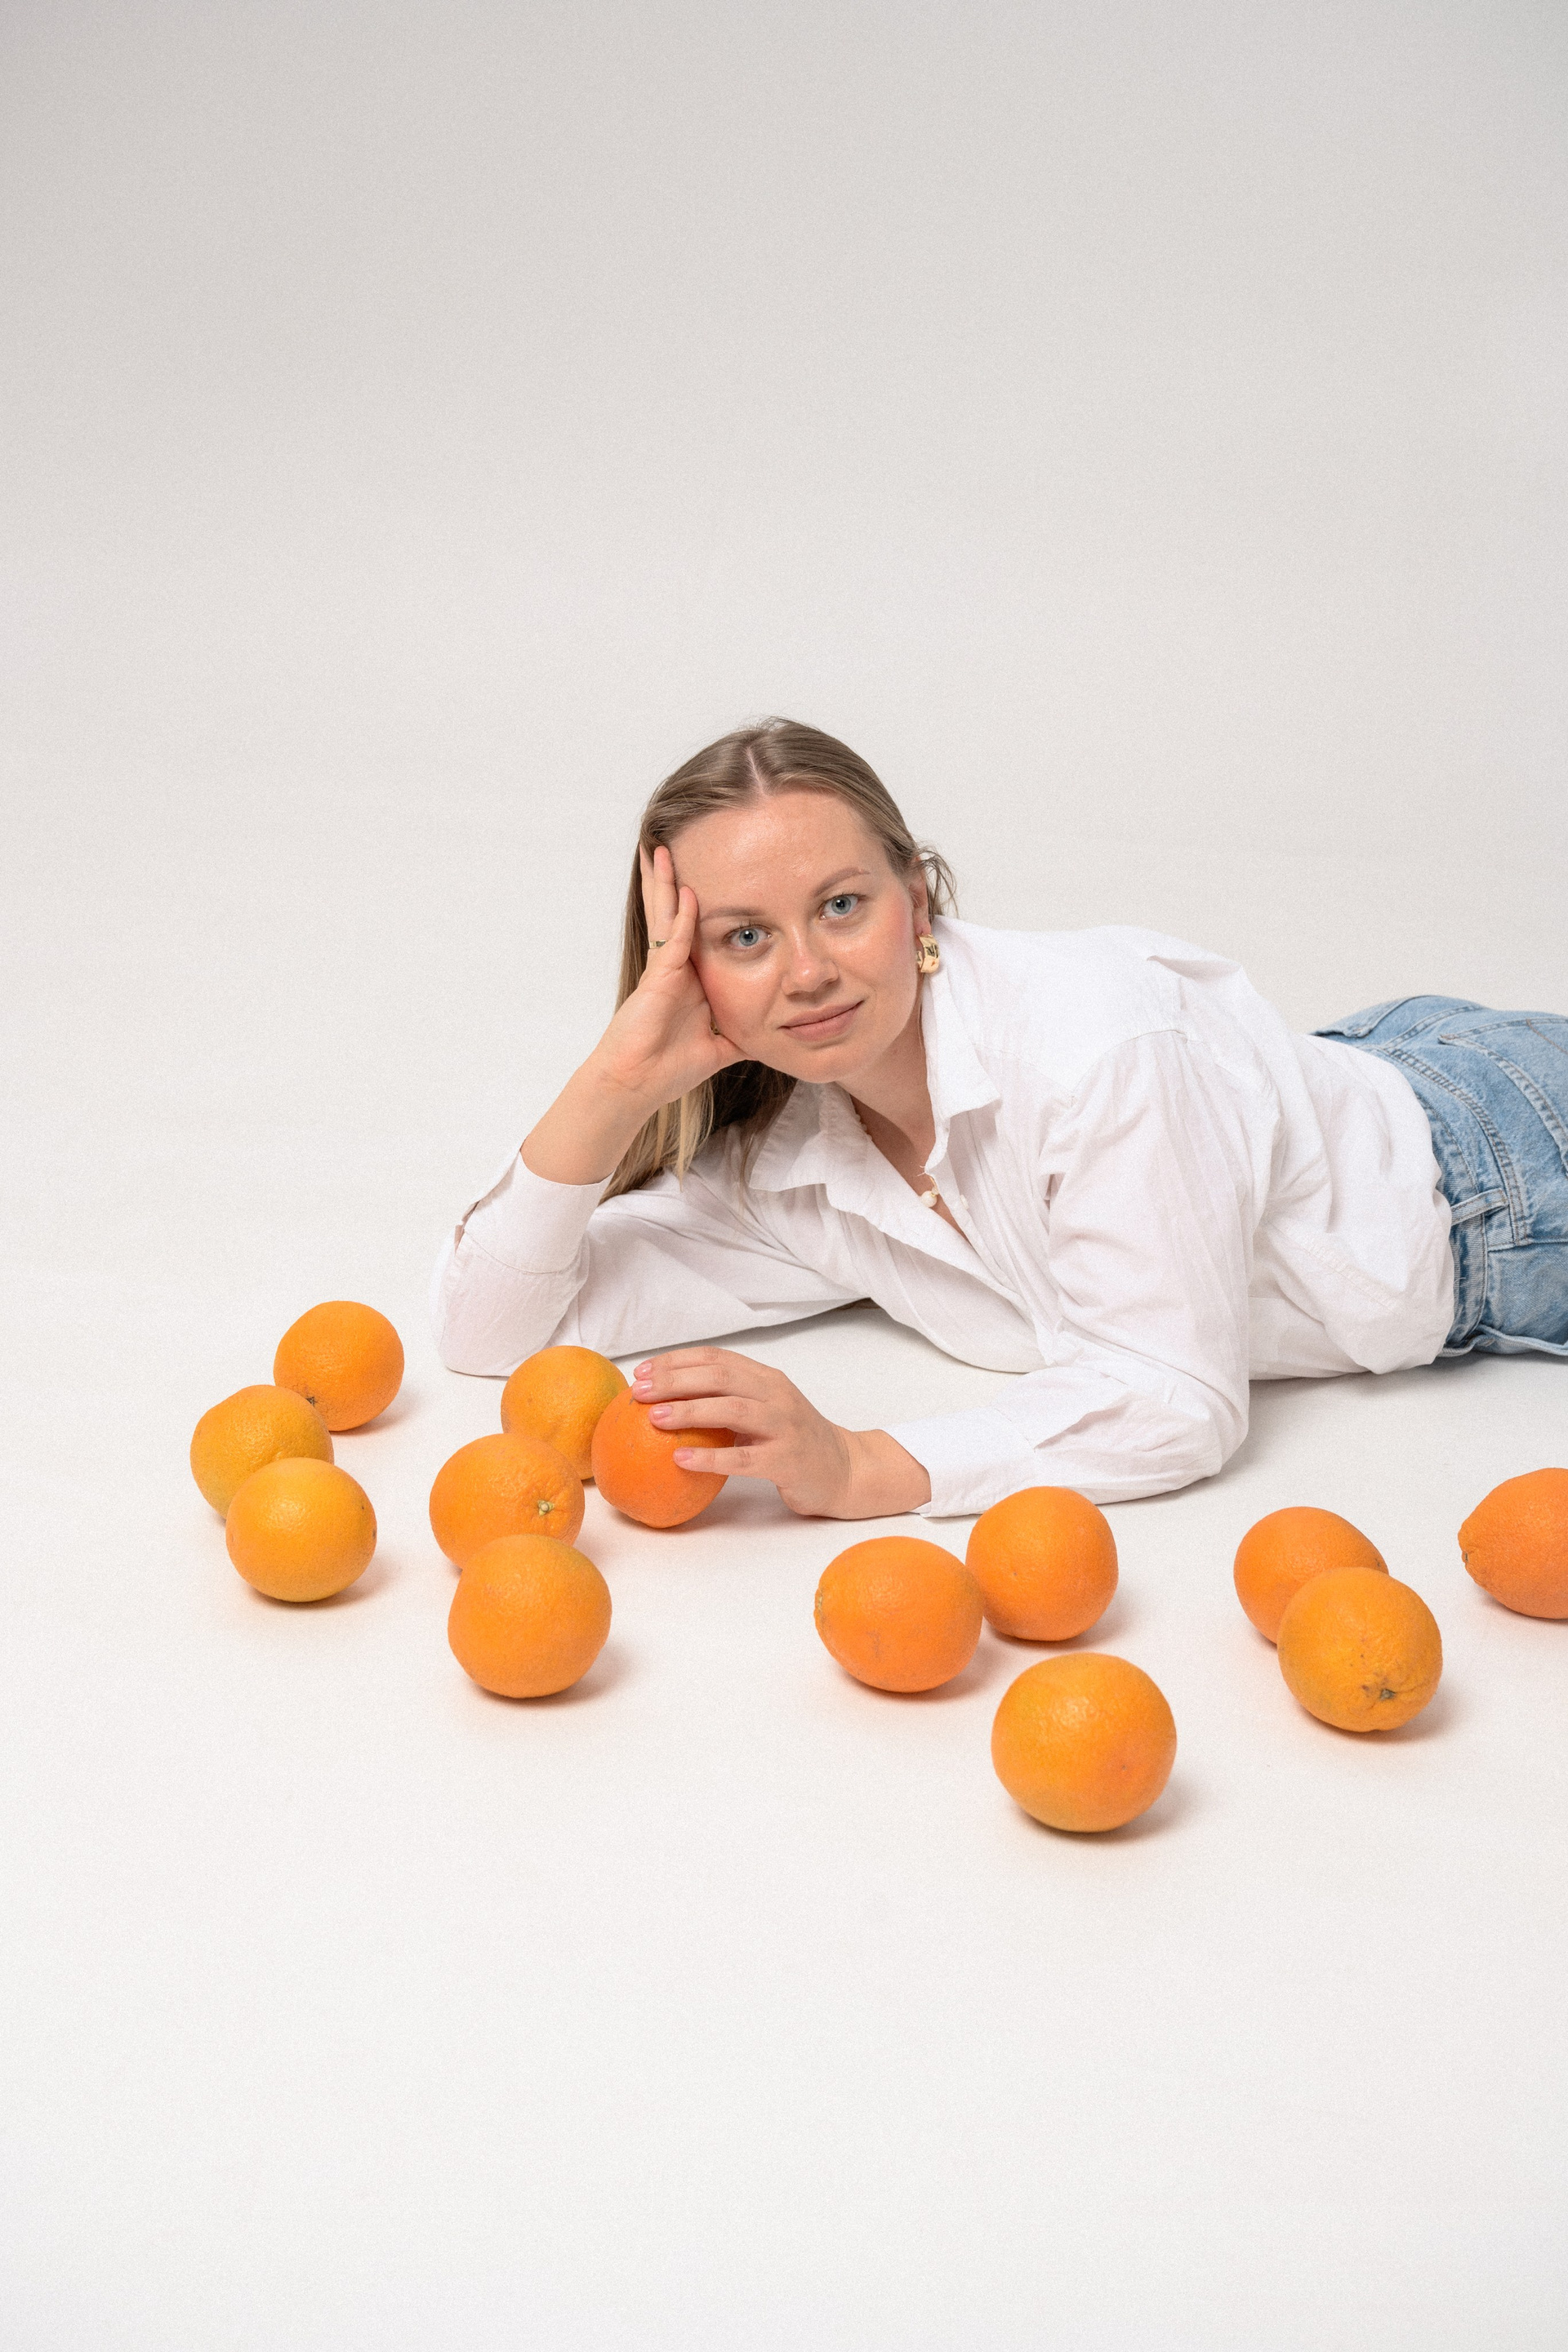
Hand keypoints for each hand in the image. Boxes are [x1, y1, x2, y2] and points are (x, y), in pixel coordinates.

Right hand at [591, 845, 744, 1112]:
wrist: (637, 1086)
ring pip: (665, 917)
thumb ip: (743, 1033)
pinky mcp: (657, 982)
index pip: (690, 928)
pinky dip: (681, 918)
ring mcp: (663, 972)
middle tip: (669, 843)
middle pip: (671, 912)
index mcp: (686, 978)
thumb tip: (775, 1035)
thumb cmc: (669, 1070)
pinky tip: (686, 892)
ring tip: (662, 849)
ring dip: (665, 883)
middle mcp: (674, 968)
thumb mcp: (720, 1046)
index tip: (703, 873)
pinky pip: (673, 943)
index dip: (692, 901)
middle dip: (669, 879)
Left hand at [630, 1347, 931, 1518]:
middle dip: (674, 1379)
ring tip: (653, 1417)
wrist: (845, 1470)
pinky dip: (710, 1457)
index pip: (717, 1358)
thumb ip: (728, 1400)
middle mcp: (776, 1395)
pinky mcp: (787, 1460)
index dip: (676, 1360)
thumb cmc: (792, 1441)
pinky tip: (680, 1459)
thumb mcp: (763, 1411)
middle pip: (720, 1376)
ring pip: (732, 1410)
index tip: (641, 1371)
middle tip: (638, 1391)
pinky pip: (743, 1458)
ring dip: (689, 1410)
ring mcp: (784, 1426)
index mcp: (766, 1379)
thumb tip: (666, 1399)